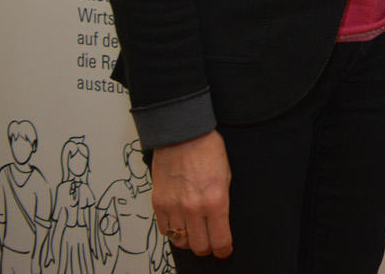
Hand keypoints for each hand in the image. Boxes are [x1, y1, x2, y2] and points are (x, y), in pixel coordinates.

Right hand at [150, 130, 231, 257]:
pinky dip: (173, 231)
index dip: (224, 249)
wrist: (182, 134)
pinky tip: (180, 224)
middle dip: (207, 248)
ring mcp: (173, 207)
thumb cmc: (207, 150)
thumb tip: (219, 221)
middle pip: (199, 246)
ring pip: (180, 241)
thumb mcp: (226, 176)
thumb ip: (221, 201)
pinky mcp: (158, 203)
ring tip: (194, 233)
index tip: (225, 250)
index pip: (220, 240)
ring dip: (189, 240)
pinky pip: (164, 230)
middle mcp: (193, 208)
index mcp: (215, 201)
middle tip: (210, 243)